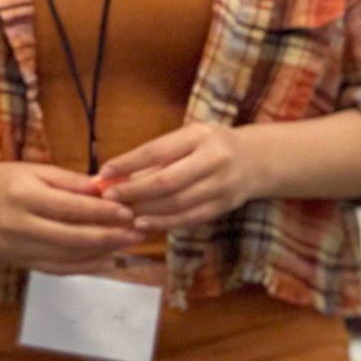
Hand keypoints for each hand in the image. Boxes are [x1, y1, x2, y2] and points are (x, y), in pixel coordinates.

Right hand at [0, 163, 140, 272]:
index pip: (69, 207)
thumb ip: (74, 182)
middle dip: (109, 237)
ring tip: (129, 245)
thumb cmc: (11, 181)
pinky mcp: (20, 262)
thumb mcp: (40, 171)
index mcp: (23, 195)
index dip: (102, 212)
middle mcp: (18, 224)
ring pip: (67, 256)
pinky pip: (58, 269)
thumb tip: (109, 188)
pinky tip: (109, 261)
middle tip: (137, 233)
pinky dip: (86, 267)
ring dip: (102, 253)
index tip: (128, 212)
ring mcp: (17, 248)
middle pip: (71, 236)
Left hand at [100, 123, 263, 232]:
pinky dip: (164, 223)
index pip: (157, 151)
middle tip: (108, 197)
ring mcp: (222, 185)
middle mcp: (214, 160)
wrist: (257, 160)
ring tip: (122, 213)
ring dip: (145, 210)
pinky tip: (144, 224)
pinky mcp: (224, 206)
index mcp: (199, 136)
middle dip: (133, 191)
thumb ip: (156, 156)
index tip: (104, 173)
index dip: (128, 164)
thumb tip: (113, 175)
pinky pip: (190, 218)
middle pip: (166, 181)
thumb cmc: (211, 147)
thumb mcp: (188, 139)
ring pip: (177, 203)